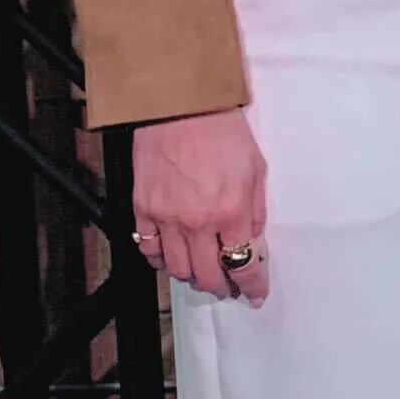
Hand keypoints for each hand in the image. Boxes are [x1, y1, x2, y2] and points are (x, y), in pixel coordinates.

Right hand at [131, 108, 270, 303]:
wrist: (180, 105)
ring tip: (203, 272)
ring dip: (192, 276)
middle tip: (229, 286)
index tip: (254, 292)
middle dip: (222, 287)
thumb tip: (252, 242)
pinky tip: (171, 257)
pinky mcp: (143, 208)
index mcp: (231, 211)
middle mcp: (197, 221)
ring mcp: (167, 217)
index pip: (244, 265)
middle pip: (208, 276)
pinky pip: (148, 249)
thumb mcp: (256, 169)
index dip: (251, 286)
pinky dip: (160, 260)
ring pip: (177, 270)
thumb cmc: (220, 129)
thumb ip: (255, 211)